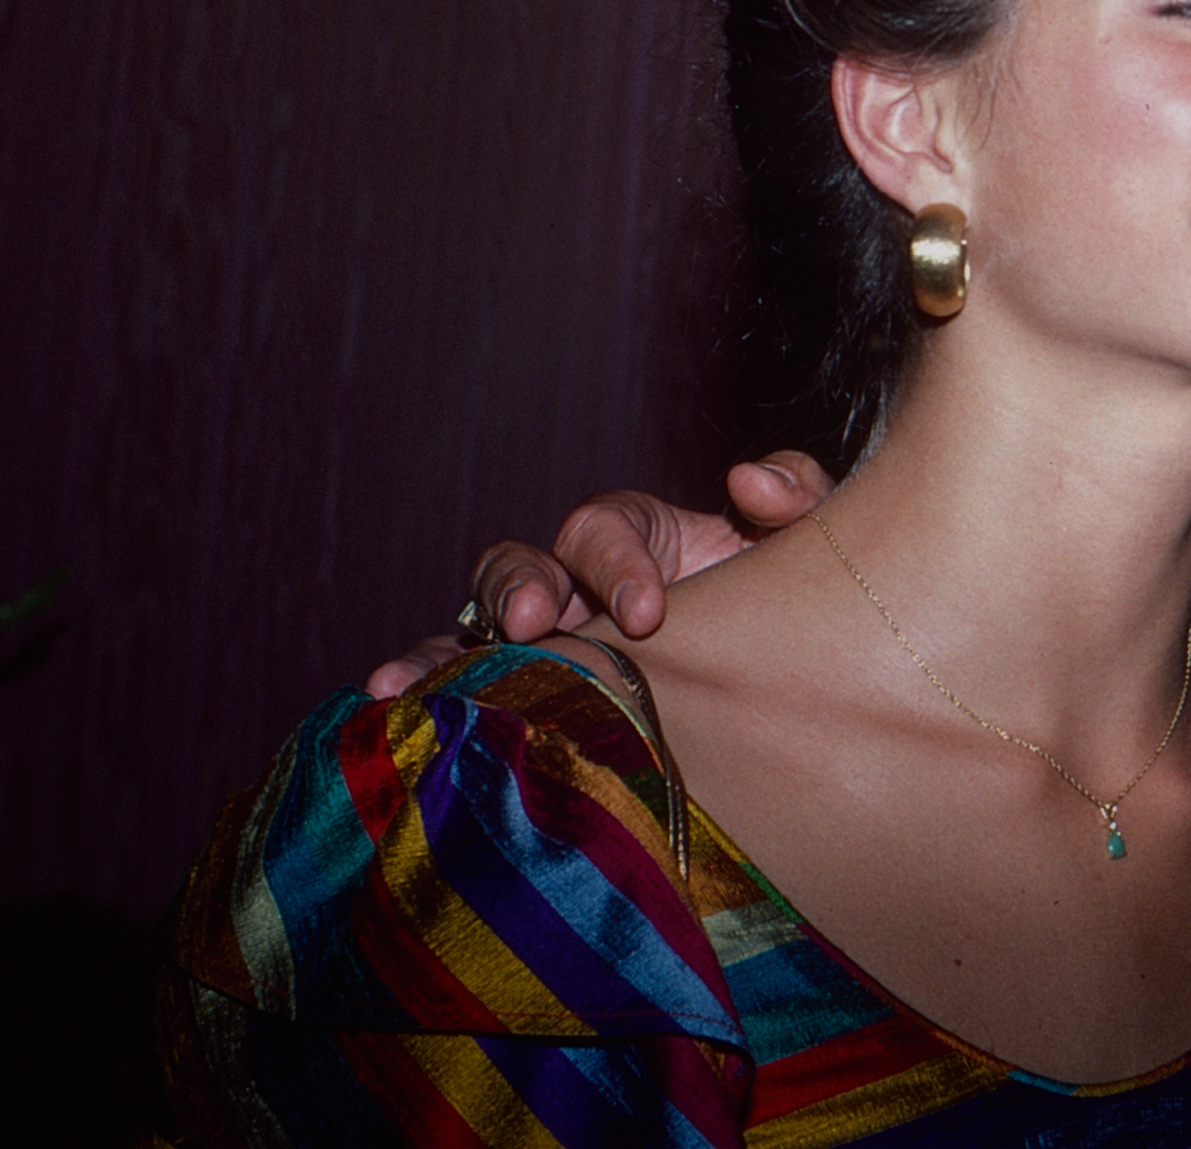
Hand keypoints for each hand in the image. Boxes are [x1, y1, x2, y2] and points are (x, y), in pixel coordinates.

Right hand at [362, 454, 835, 696]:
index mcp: (642, 541)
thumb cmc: (788, 607)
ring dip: (445, 644)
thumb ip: (796, 503)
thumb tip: (748, 483)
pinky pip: (459, 689)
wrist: (790, 699)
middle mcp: (579, 586)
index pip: (606, 526)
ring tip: (412, 678)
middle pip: (523, 565)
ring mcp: (546, 643)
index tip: (649, 608)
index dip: (618, 559)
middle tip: (534, 624)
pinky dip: (419, 689)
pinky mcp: (525, 701)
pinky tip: (385, 706)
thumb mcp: (805, 554)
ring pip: (474, 626)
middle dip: (519, 589)